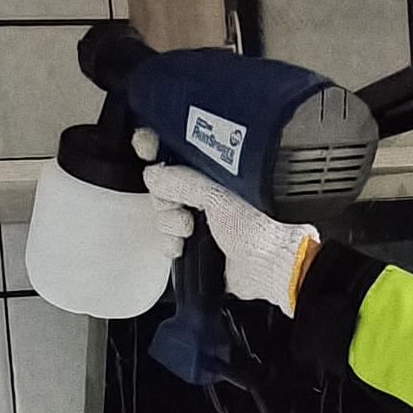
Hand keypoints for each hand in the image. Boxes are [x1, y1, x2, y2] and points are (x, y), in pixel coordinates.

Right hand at [140, 159, 319, 313]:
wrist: (265, 265)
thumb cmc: (257, 227)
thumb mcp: (215, 194)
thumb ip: (180, 180)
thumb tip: (153, 175)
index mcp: (213, 170)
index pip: (176, 150)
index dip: (157, 147)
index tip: (146, 149)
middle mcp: (206, 190)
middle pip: (162, 184)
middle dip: (166, 198)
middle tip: (182, 206)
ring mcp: (199, 216)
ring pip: (163, 213)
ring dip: (170, 225)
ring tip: (190, 229)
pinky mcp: (195, 241)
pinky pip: (167, 238)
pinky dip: (172, 244)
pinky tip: (185, 245)